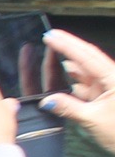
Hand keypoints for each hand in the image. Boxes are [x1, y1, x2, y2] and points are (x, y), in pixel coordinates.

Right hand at [43, 30, 114, 151]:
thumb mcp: (94, 120)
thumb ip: (69, 108)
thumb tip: (48, 101)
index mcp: (113, 79)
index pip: (87, 56)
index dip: (67, 45)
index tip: (50, 36)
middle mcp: (112, 80)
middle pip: (87, 59)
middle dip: (68, 48)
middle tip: (50, 38)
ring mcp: (110, 89)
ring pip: (87, 73)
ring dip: (71, 66)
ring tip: (54, 58)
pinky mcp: (108, 99)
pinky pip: (88, 86)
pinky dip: (75, 82)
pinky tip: (67, 80)